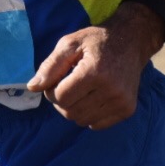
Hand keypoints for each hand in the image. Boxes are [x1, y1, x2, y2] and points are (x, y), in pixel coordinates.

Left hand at [27, 5, 162, 129]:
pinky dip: (88, 115)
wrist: (131, 40)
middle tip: (67, 84)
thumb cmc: (96, 41)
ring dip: (74, 108)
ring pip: (81, 120)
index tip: (56, 79)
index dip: (51, 90)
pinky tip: (93, 97)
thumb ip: (50, 66)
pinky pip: (96, 125)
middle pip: (70, 111)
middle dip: (62, 100)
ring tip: (80, 90)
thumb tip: (32, 87)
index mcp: (95, 72)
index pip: (60, 97)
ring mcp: (121, 101)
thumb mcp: (70, 44)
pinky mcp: (127, 109)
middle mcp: (111, 90)